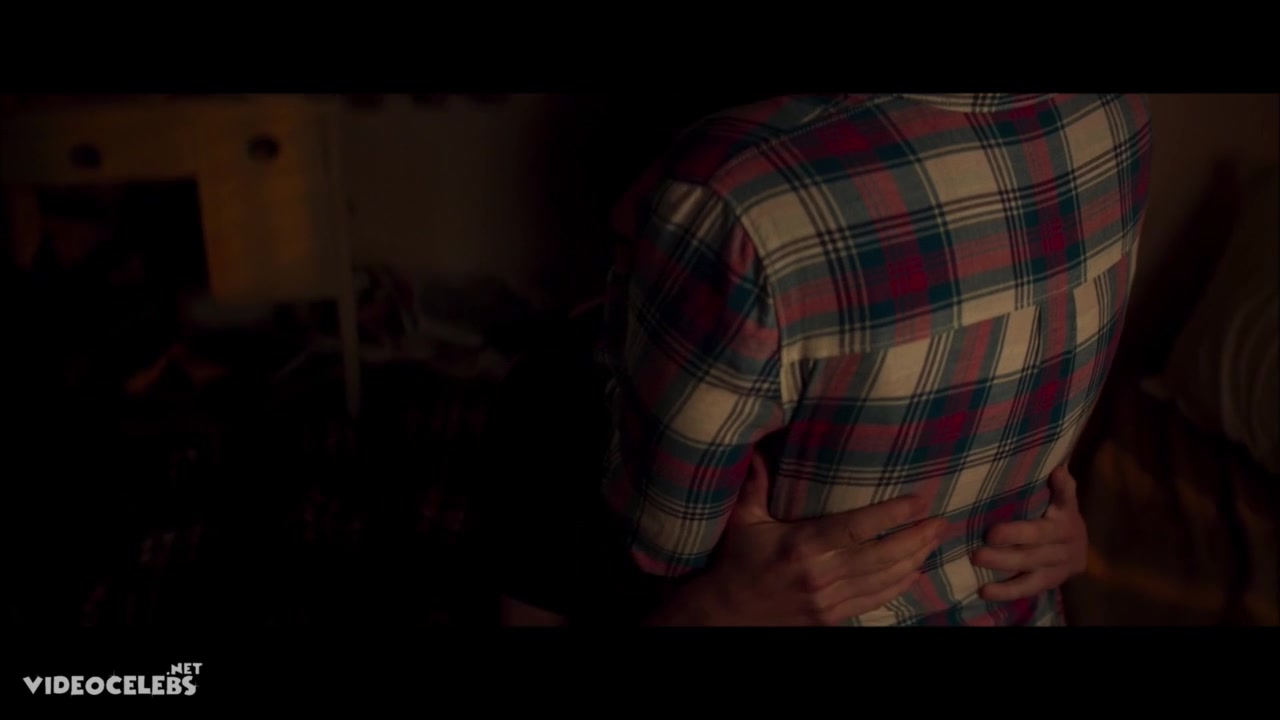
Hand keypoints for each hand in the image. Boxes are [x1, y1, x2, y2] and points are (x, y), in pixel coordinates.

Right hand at [652, 454, 944, 625]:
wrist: (727, 613)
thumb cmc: (736, 561)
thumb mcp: (743, 520)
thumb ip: (755, 484)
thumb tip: (759, 446)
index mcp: (802, 546)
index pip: (856, 528)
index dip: (892, 515)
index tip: (918, 500)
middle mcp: (820, 575)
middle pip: (880, 556)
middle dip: (916, 538)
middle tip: (941, 521)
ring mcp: (828, 600)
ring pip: (883, 580)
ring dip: (914, 560)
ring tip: (935, 541)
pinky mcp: (831, 618)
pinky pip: (873, 601)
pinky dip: (898, 586)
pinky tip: (914, 571)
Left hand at [971, 465, 1087, 601]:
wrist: (1079, 545)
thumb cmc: (1060, 514)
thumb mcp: (1064, 500)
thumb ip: (1063, 487)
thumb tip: (1059, 468)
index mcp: (1066, 526)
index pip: (1041, 531)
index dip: (1018, 534)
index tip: (992, 534)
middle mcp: (1066, 550)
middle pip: (1033, 555)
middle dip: (1004, 556)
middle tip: (976, 554)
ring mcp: (1059, 570)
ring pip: (1032, 576)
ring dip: (1005, 577)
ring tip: (980, 575)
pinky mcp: (1051, 584)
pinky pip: (1030, 590)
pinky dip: (1008, 593)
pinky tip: (985, 591)